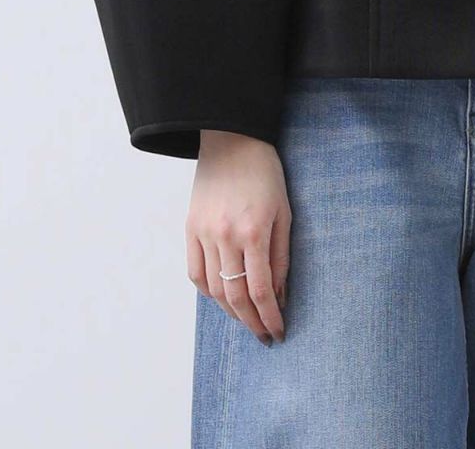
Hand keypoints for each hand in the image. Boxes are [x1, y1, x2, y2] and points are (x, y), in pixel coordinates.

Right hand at [186, 130, 290, 345]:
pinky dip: (208, 291)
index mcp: (253, 231)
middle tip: (263, 335)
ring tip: (246, 319)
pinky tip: (222, 298)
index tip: (278, 332)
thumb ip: (281, 256)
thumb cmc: (265, 173)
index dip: (270, 317)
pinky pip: (195, 273)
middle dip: (251, 322)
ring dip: (230, 312)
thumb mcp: (284, 212)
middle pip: (235, 297)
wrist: (232, 139)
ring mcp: (204, 233)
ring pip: (213, 290)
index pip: (261, 290)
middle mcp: (225, 236)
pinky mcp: (190, 228)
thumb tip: (279, 296)